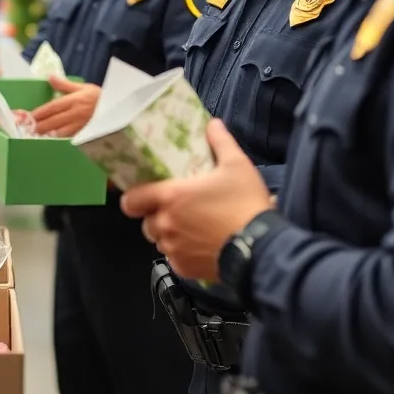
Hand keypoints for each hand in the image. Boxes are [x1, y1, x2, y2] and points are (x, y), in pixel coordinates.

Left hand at [32, 75, 100, 136]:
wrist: (117, 108)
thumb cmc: (98, 97)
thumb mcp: (83, 87)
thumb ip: (64, 84)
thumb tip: (50, 77)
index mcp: (75, 100)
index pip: (54, 107)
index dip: (41, 112)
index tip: (30, 116)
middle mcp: (77, 114)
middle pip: (55, 121)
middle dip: (41, 126)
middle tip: (29, 128)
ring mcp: (81, 126)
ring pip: (61, 133)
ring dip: (48, 135)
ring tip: (37, 137)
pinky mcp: (85, 134)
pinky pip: (70, 139)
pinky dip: (59, 140)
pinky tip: (52, 141)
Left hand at [120, 120, 271, 279]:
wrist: (262, 248)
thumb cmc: (245, 204)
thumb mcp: (236, 165)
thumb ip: (220, 142)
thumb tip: (213, 124)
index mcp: (170, 197)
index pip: (130, 201)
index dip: (134, 198)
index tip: (146, 195)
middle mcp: (165, 224)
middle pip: (146, 222)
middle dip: (157, 217)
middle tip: (178, 210)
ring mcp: (173, 250)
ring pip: (160, 242)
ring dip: (170, 235)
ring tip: (192, 228)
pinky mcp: (184, 270)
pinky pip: (174, 260)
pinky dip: (183, 255)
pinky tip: (201, 246)